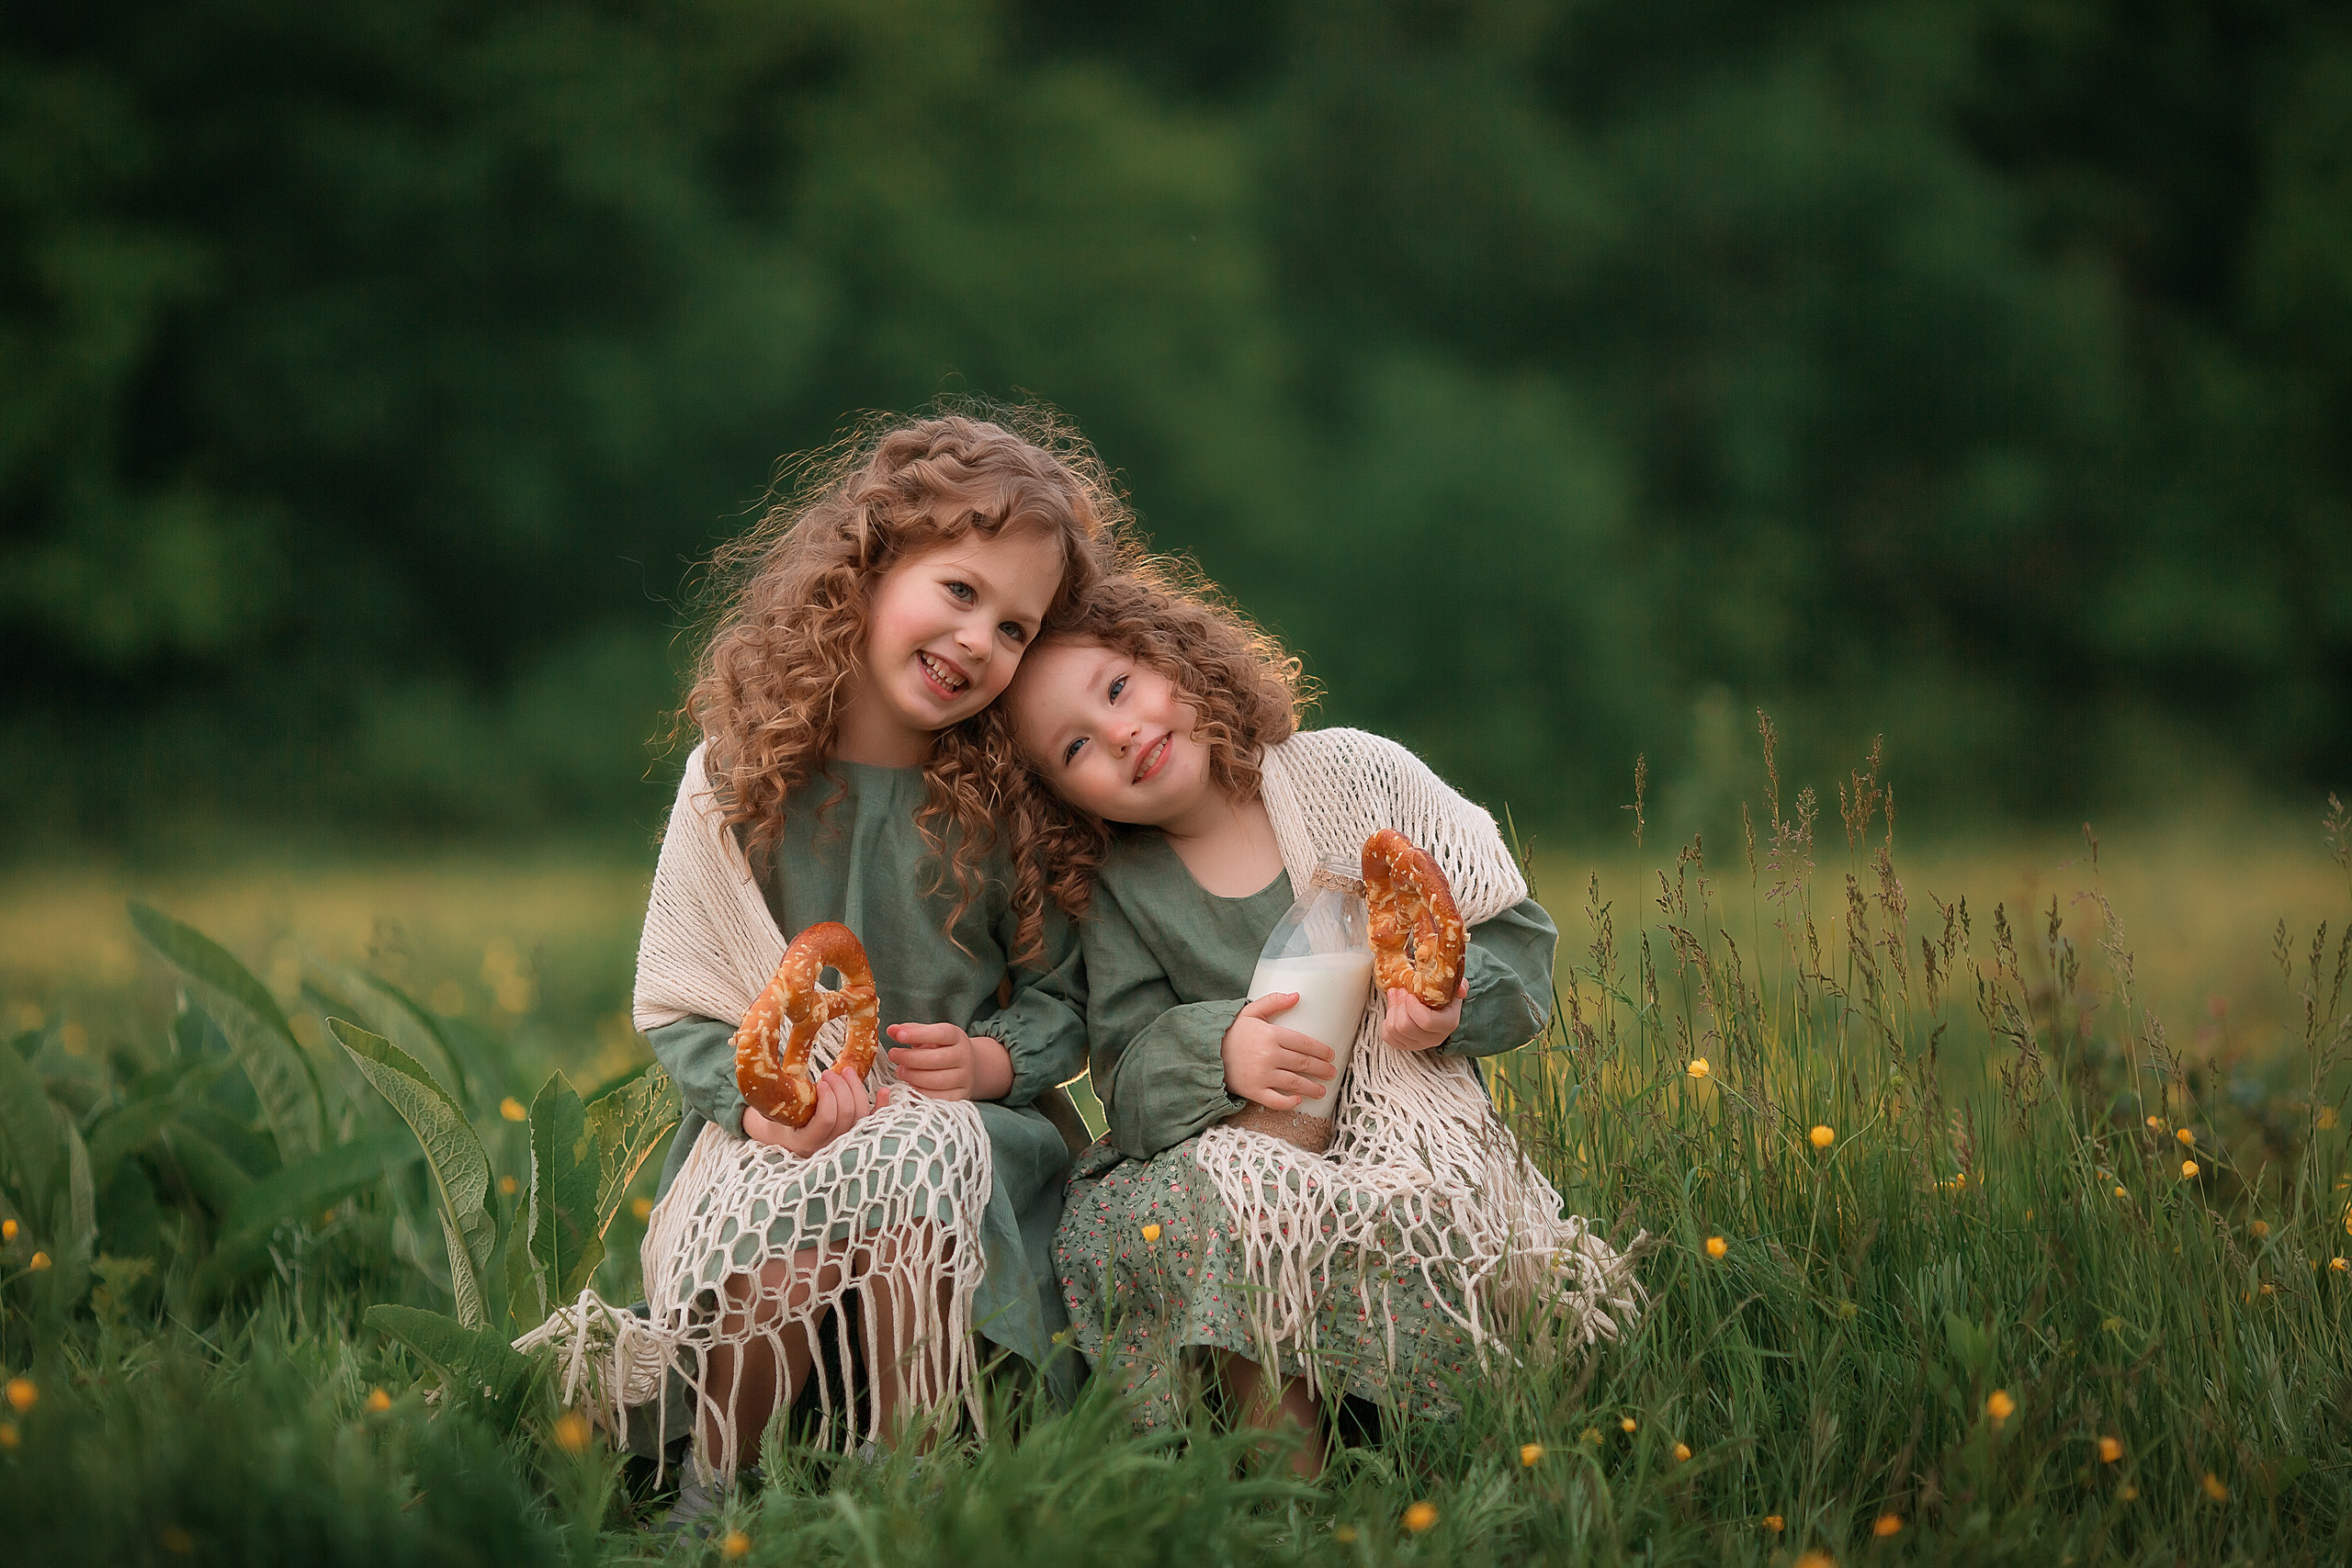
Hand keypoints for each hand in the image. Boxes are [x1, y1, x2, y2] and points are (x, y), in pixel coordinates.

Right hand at [742, 1071, 890, 1154]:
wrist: (784, 1137)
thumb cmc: (778, 1118)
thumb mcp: (777, 1109)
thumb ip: (783, 1095)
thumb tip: (770, 1065)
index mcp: (807, 1143)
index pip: (827, 1120)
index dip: (829, 1097)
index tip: (821, 1080)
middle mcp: (829, 1148)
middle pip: (849, 1115)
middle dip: (842, 1088)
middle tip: (829, 1073)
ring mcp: (845, 1143)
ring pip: (863, 1116)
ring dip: (856, 1089)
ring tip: (844, 1073)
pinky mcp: (856, 1136)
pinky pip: (874, 1123)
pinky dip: (881, 1107)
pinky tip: (883, 1091)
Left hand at [886, 1022, 1014, 1101]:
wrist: (968, 1067)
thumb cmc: (941, 1049)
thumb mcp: (930, 1035)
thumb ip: (911, 1031)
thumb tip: (891, 1030)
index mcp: (957, 1037)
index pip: (940, 1034)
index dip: (918, 1034)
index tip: (898, 1036)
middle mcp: (964, 1056)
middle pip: (937, 1059)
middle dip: (910, 1058)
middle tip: (893, 1055)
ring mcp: (964, 1077)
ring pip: (937, 1080)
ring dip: (913, 1076)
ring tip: (900, 1071)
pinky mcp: (961, 1095)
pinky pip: (939, 1098)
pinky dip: (921, 1093)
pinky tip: (909, 1086)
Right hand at [1220, 993, 1337, 1109]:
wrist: (1206, 1052)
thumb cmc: (1231, 1033)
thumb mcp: (1250, 1012)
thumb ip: (1273, 1002)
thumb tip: (1297, 996)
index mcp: (1270, 1035)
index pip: (1304, 1043)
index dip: (1321, 1051)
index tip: (1331, 1056)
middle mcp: (1269, 1055)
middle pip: (1303, 1063)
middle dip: (1322, 1069)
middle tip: (1331, 1073)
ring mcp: (1261, 1075)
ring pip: (1295, 1083)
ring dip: (1312, 1088)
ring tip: (1322, 1090)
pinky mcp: (1253, 1091)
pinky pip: (1276, 1100)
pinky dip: (1289, 1102)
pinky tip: (1299, 1101)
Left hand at [1380, 978, 1466, 1052]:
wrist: (1435, 1006)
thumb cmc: (1442, 995)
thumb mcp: (1452, 987)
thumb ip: (1459, 985)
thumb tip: (1461, 990)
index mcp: (1448, 1024)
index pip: (1426, 1021)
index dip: (1412, 1006)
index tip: (1410, 993)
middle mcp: (1434, 1038)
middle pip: (1405, 1026)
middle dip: (1399, 1005)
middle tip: (1401, 991)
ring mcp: (1419, 1044)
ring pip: (1394, 1030)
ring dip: (1391, 1009)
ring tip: (1396, 996)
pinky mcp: (1405, 1045)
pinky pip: (1387, 1037)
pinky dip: (1386, 1021)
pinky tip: (1393, 1010)